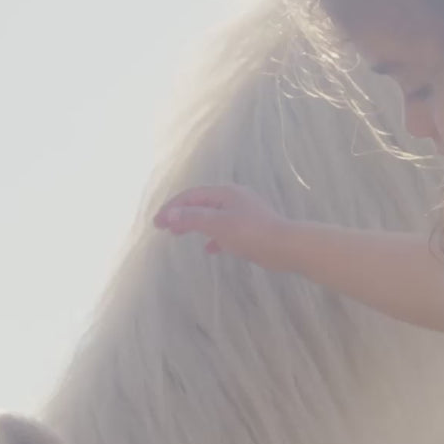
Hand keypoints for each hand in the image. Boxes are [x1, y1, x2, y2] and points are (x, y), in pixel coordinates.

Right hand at [153, 185, 290, 268]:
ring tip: (179, 235)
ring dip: (194, 224)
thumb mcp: (218, 224)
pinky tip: (209, 250)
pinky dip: (213, 237)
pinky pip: (225, 230)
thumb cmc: (252, 233)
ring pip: (212, 217)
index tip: (156, 223)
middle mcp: (234, 199)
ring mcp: (243, 214)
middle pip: (200, 204)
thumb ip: (193, 218)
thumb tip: (170, 213)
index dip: (171, 207)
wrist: (286, 247)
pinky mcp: (251, 230)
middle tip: (164, 228)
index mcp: (225, 193)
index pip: (191, 196)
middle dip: (181, 214)